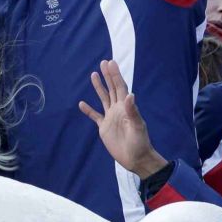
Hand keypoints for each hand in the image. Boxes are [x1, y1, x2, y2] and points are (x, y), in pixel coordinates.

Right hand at [80, 59, 166, 179]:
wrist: (136, 159)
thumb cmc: (140, 143)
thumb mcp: (137, 126)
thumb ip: (132, 111)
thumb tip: (130, 94)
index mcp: (126, 108)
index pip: (120, 87)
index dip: (115, 75)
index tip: (110, 63)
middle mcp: (118, 110)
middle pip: (111, 89)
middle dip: (108, 76)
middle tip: (103, 62)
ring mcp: (111, 118)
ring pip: (103, 99)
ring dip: (99, 87)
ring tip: (93, 75)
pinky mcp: (104, 128)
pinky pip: (95, 116)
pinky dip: (88, 110)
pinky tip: (82, 104)